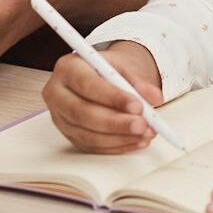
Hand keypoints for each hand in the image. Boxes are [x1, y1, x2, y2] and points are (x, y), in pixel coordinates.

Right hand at [43, 41, 165, 152]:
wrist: (94, 75)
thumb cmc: (105, 69)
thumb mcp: (121, 66)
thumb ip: (138, 81)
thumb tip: (155, 98)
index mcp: (67, 68)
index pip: (88, 85)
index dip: (113, 97)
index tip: (137, 105)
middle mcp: (57, 93)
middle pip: (83, 113)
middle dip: (116, 122)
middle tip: (142, 125)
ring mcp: (59, 117)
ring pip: (87, 134)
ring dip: (119, 137)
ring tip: (144, 134)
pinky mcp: (68, 134)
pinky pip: (91, 146)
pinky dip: (116, 146)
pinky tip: (135, 141)